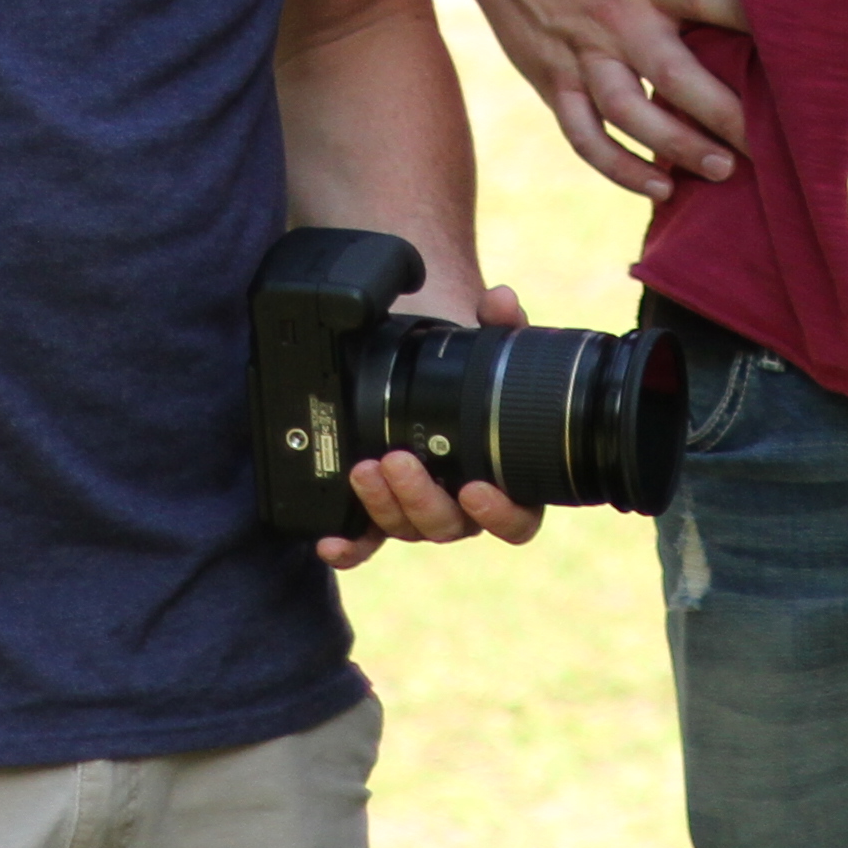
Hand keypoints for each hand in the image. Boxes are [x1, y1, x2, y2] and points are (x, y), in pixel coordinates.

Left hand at [311, 285, 548, 558]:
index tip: (476, 488)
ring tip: (365, 468)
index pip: (518, 519)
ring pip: (407, 530)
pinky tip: (329, 540)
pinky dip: (350, 547)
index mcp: (508, 480)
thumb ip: (501, 324)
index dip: (502, 514)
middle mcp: (464, 505)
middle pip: (451, 526)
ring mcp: (420, 511)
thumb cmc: (470, 366)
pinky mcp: (380, 512)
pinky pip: (367, 543)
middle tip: (397, 460)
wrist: (431, 363)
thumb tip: (501, 300)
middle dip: (420, 497)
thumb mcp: (488, 342)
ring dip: (384, 505)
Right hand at [438, 0, 751, 201]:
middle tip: (772, 147)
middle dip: (725, 114)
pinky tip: (660, 188)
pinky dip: (619, 166)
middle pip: (675, 74)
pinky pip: (584, 134)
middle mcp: (618, 17)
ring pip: (629, 112)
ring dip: (676, 146)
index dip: (757, 22)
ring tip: (724, 171)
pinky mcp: (552, 79)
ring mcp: (581, 53)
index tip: (803, 54)